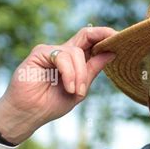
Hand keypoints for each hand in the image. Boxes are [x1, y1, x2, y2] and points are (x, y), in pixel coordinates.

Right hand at [0, 27, 116, 143]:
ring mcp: (51, 51)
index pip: (91, 43)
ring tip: (76, 91)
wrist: (29, 113)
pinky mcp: (39, 53)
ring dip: (80, 74)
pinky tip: (69, 88)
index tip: (120, 38)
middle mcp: (63, 53)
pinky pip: (62, 57)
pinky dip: (69, 74)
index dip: (105, 38)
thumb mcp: (80, 89)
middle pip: (85, 35)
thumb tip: (111, 53)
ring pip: (76, 53)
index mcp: (74, 62)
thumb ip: (92, 71)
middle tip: (114, 38)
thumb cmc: (51, 103)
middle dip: (101, 35)